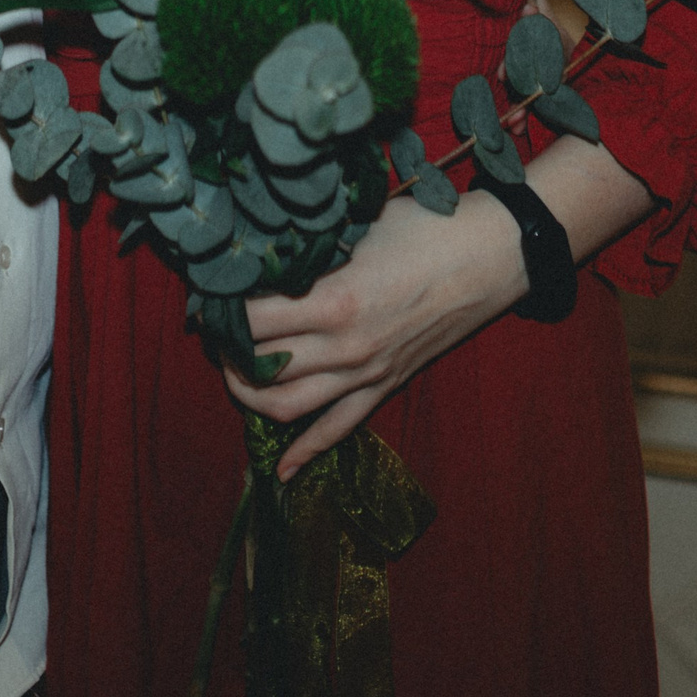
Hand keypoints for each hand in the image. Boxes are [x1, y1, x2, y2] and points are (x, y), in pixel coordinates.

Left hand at [224, 191, 526, 476]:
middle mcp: (343, 347)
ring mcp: (364, 374)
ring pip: (287, 408)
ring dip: (251, 397)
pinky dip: (305, 452)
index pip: (252, 321)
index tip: (207, 295)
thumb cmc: (423, 228)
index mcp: (332, 301)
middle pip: (260, 368)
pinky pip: (336, 430)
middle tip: (214, 331)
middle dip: (227, 352)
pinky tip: (282, 469)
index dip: (221, 310)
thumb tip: (262, 247)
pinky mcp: (384, 387)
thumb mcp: (357, 226)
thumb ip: (311, 245)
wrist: (489, 256)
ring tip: (234, 372)